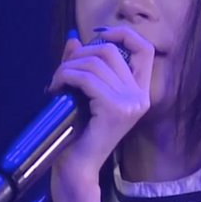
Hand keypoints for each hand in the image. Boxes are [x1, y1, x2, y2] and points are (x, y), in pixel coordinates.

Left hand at [46, 26, 155, 185]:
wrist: (77, 167)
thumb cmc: (79, 134)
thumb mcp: (84, 94)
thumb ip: (83, 67)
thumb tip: (73, 40)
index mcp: (140, 93)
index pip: (144, 49)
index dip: (123, 34)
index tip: (97, 36)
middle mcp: (140, 97)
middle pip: (111, 51)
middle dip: (81, 54)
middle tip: (63, 71)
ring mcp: (130, 103)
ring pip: (95, 63)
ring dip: (68, 68)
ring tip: (56, 83)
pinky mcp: (115, 109)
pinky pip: (86, 79)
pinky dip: (66, 77)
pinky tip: (56, 88)